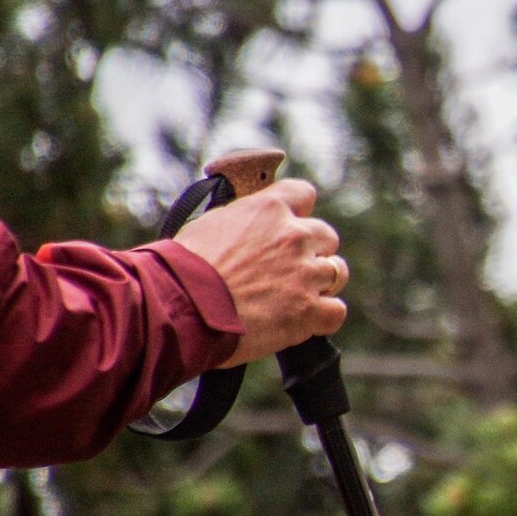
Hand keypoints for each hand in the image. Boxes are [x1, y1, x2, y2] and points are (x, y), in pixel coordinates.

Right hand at [172, 179, 348, 364]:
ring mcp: (306, 273)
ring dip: (320, 284)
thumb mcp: (212, 224)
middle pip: (326, 236)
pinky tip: (304, 321)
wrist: (179, 307)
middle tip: (287, 270)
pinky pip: (336, 311)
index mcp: (269, 210)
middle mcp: (294, 236)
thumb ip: (244, 220)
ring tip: (293, 297)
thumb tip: (252, 223)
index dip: (298, 212)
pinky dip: (323, 317)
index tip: (288, 226)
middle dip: (312, 251)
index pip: (303, 194)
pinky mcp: (308, 310)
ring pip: (337, 272)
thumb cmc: (182, 269)